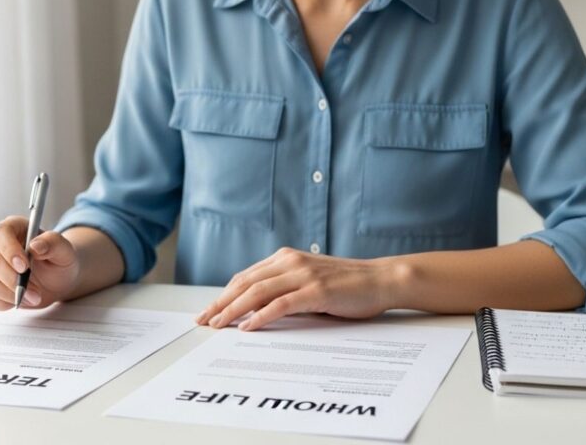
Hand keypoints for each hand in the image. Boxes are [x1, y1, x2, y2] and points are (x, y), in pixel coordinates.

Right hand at [0, 215, 80, 309]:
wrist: (59, 280)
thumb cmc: (59, 261)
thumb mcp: (65, 250)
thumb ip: (53, 243)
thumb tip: (35, 246)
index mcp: (13, 228)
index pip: (0, 234)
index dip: (9, 250)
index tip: (24, 267)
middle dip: (13, 280)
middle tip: (35, 293)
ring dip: (9, 294)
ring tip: (33, 297)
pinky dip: (2, 303)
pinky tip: (19, 300)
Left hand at [194, 248, 399, 330]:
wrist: (381, 280)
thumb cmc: (347, 285)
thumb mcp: (310, 282)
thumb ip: (286, 289)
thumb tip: (256, 310)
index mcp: (286, 258)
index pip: (246, 277)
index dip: (224, 294)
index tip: (209, 310)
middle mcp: (290, 262)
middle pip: (245, 283)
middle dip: (220, 303)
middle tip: (204, 320)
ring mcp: (303, 274)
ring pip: (257, 292)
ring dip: (233, 310)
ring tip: (218, 325)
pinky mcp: (315, 290)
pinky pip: (280, 304)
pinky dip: (260, 316)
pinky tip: (247, 327)